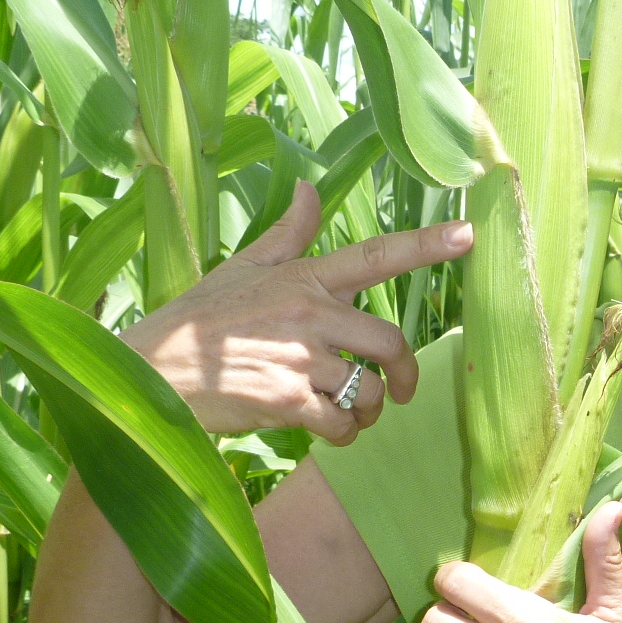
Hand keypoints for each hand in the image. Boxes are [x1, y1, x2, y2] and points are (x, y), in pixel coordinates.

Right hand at [122, 180, 471, 440]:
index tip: (469, 235)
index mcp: (302, 277)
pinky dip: (343, 434)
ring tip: (348, 414)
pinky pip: (341, 423)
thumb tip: (309, 188)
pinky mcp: (286, 401)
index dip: (425, 246)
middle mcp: (307, 313)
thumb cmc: (197, 322)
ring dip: (368, 411)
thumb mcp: (241, 268)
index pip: (375, 255)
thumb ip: (286, 235)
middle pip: (390, 341)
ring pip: (369, 390)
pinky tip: (326, 430)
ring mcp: (298, 358)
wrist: (152, 373)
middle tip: (399, 390)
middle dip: (404, 372)